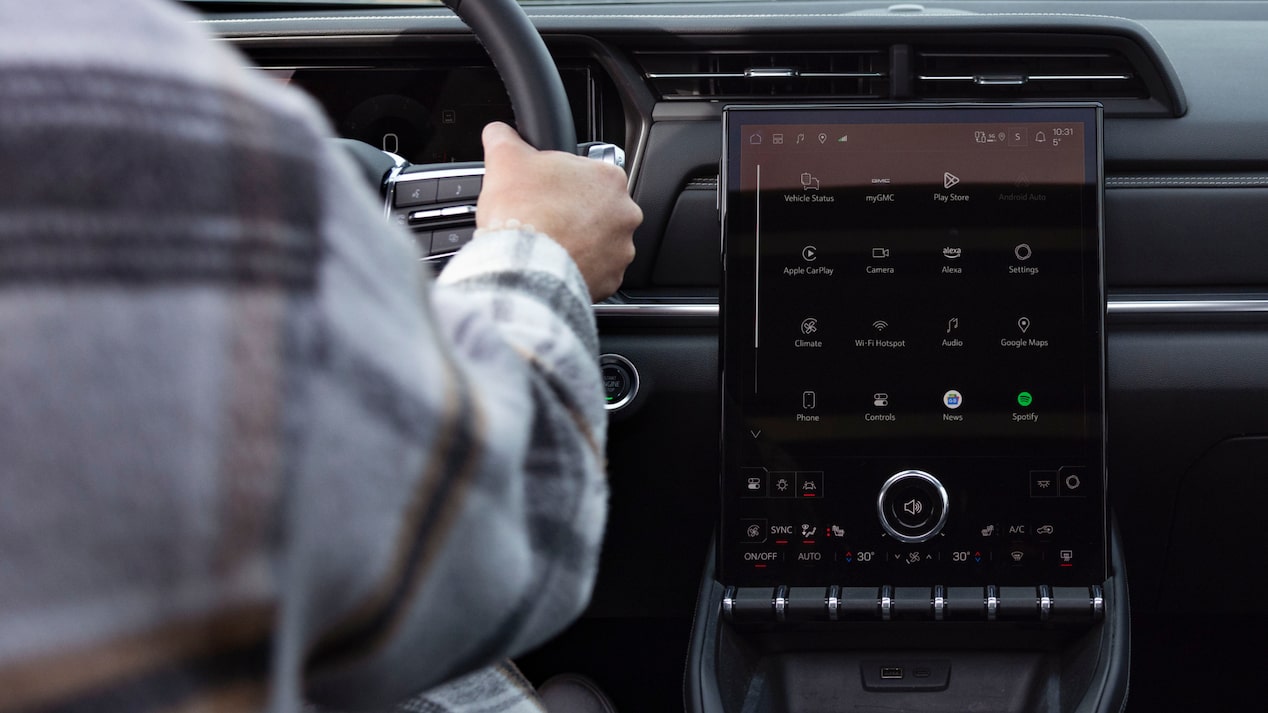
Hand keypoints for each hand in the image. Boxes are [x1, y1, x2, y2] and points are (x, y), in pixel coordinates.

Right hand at [477, 122, 641, 300]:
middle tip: (547, 218)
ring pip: (601, 242)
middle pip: (598, 209)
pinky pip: (598, 271)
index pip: (589, 173)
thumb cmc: (523, 212)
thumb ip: (504, 139)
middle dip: (575, 214)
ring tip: (551, 244)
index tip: (547, 191)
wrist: (526, 265)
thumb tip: (499, 132)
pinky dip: (581, 269)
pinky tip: (558, 264)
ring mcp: (621, 248)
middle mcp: (624, 213)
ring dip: (581, 242)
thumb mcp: (505, 160)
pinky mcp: (612, 279)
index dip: (564, 182)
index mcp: (608, 177)